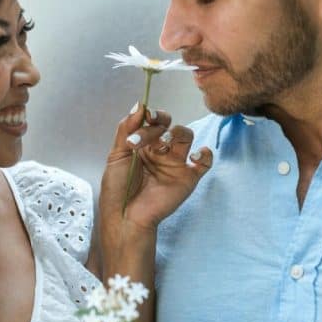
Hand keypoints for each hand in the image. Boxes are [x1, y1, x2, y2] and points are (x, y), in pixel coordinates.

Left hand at [100, 104, 212, 237]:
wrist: (124, 217)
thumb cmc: (117, 189)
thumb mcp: (116, 155)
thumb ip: (126, 129)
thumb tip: (140, 105)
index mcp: (144, 144)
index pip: (153, 121)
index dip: (152, 116)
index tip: (146, 116)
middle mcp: (161, 151)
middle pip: (170, 125)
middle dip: (161, 124)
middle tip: (149, 133)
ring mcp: (175, 164)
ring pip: (186, 136)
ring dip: (176, 134)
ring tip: (162, 146)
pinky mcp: (188, 178)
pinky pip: (205, 162)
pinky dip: (205, 154)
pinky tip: (193, 157)